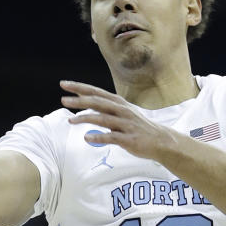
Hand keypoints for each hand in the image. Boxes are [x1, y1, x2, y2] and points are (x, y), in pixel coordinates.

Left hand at [60, 80, 179, 161]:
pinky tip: (87, 137)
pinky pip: (112, 137)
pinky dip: (99, 137)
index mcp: (119, 103)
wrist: (162, 141)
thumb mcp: (123, 113)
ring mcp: (126, 124)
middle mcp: (122, 111)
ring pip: (103, 118)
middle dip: (79, 101)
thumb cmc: (139, 128)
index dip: (80, 88)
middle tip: (63, 100)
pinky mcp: (129, 139)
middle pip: (98, 102)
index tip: (64, 84)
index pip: (96, 92)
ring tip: (71, 121)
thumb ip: (104, 109)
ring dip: (86, 118)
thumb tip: (83, 101)